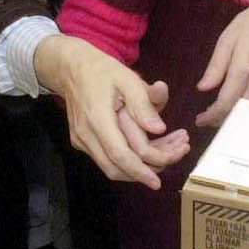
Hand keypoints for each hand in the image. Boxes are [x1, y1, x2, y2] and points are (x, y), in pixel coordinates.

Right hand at [35, 35, 189, 187]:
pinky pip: (107, 159)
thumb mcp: (127, 79)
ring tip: (171, 150)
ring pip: (112, 167)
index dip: (141, 171)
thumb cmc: (102, 71)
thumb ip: (143, 104)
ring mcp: (82, 141)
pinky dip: (130, 159)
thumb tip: (159, 129)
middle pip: (117, 168)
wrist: (71, 68)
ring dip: (142, 166)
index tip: (159, 181)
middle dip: (148, 170)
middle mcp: (86, 136)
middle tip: (178, 154)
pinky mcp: (83, 142)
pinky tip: (154, 145)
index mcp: (97, 119)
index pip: (120, 155)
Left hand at [196, 0, 248, 124]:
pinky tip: (239, 103)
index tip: (200, 120)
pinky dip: (248, 108)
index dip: (211, 116)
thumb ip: (215, 67)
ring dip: (235, 116)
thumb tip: (203, 88)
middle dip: (221, 120)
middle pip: (239, 113)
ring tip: (220, 113)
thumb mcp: (227, 40)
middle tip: (207, 119)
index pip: (226, 104)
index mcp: (243, 68)